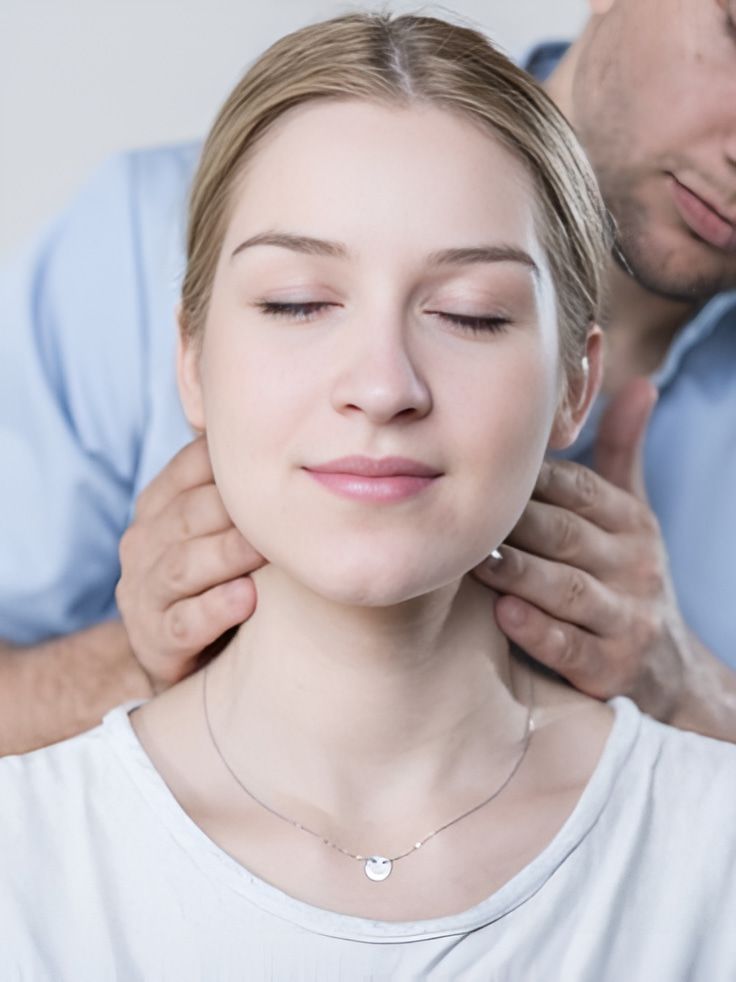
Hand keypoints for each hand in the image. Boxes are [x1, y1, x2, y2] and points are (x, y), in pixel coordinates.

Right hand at [116, 436, 263, 692]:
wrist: (186, 658)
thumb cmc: (216, 577)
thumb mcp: (218, 527)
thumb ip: (241, 488)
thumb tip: (297, 438)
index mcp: (158, 505)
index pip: (190, 467)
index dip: (233, 462)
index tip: (282, 457)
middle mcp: (144, 543)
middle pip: (190, 515)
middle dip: (236, 508)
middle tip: (287, 504)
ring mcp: (144, 593)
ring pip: (184, 566)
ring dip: (228, 555)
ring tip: (269, 550)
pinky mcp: (155, 640)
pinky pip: (183, 622)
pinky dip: (215, 609)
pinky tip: (247, 599)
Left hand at [475, 378, 694, 722]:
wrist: (669, 668)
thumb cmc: (625, 575)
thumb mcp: (633, 514)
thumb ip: (624, 452)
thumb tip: (641, 381)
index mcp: (631, 523)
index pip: (578, 488)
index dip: (527, 477)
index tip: (472, 464)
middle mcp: (634, 565)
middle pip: (564, 533)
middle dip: (511, 522)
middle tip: (454, 509)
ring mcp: (627, 616)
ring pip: (565, 588)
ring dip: (516, 572)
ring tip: (470, 560)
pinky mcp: (613, 665)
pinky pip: (572, 645)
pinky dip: (537, 630)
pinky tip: (503, 613)